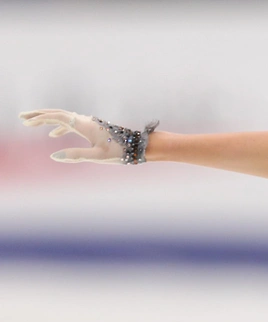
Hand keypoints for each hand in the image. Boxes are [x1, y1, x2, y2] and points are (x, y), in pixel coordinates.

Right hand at [19, 109, 157, 164]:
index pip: (58, 117)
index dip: (41, 118)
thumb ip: (75, 155)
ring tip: (32, 124)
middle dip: (40, 115)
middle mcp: (86, 121)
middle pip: (59, 114)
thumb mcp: (97, 156)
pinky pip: (72, 124)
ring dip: (48, 120)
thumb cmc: (121, 152)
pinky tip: (54, 135)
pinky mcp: (94, 128)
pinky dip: (60, 127)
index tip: (27, 122)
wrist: (139, 146)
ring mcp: (90, 124)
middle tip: (23, 118)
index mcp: (85, 125)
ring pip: (65, 118)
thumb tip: (53, 155)